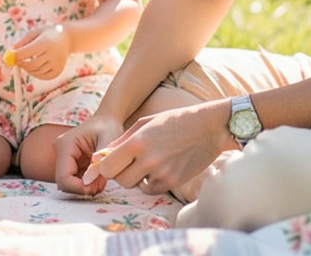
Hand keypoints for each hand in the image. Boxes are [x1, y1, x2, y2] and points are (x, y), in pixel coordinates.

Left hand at [10, 24, 71, 79]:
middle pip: (32, 64)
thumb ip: (22, 43)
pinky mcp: (58, 71)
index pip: (28, 52)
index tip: (10, 56)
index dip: (17, 55)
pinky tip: (36, 66)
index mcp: (46, 42)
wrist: (68, 39)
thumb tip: (9, 53)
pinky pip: (43, 76)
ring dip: (28, 68)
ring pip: (36, 71)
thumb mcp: (35, 33)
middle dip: (21, 63)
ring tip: (29, 59)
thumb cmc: (47, 34)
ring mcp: (57, 64)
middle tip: (17, 61)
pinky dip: (35, 73)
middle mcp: (53, 54)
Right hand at [53, 114, 123, 195]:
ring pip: (69, 184)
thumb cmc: (108, 127)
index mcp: (65, 145)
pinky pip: (74, 181)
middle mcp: (60, 153)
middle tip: (100, 184)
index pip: (64, 177)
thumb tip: (90, 182)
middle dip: (82, 188)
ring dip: (85, 187)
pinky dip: (86, 184)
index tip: (96, 186)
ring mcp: (64, 159)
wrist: (106, 121)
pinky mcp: (70, 165)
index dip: (79, 187)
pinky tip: (98, 178)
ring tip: (101, 180)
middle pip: (64, 183)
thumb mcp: (109, 141)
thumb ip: (101, 161)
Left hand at [90, 100, 232, 195]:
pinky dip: (151, 182)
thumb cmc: (174, 120)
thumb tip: (101, 156)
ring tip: (146, 163)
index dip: (106, 166)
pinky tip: (159, 168)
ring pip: (135, 186)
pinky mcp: (173, 182)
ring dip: (136, 178)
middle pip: (120, 180)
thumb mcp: (145, 123)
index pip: (107, 167)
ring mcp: (162, 173)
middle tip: (129, 163)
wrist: (209, 127)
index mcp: (137, 142)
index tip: (112, 162)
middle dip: (120, 173)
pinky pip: (152, 189)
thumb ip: (121, 140)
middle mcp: (148, 160)